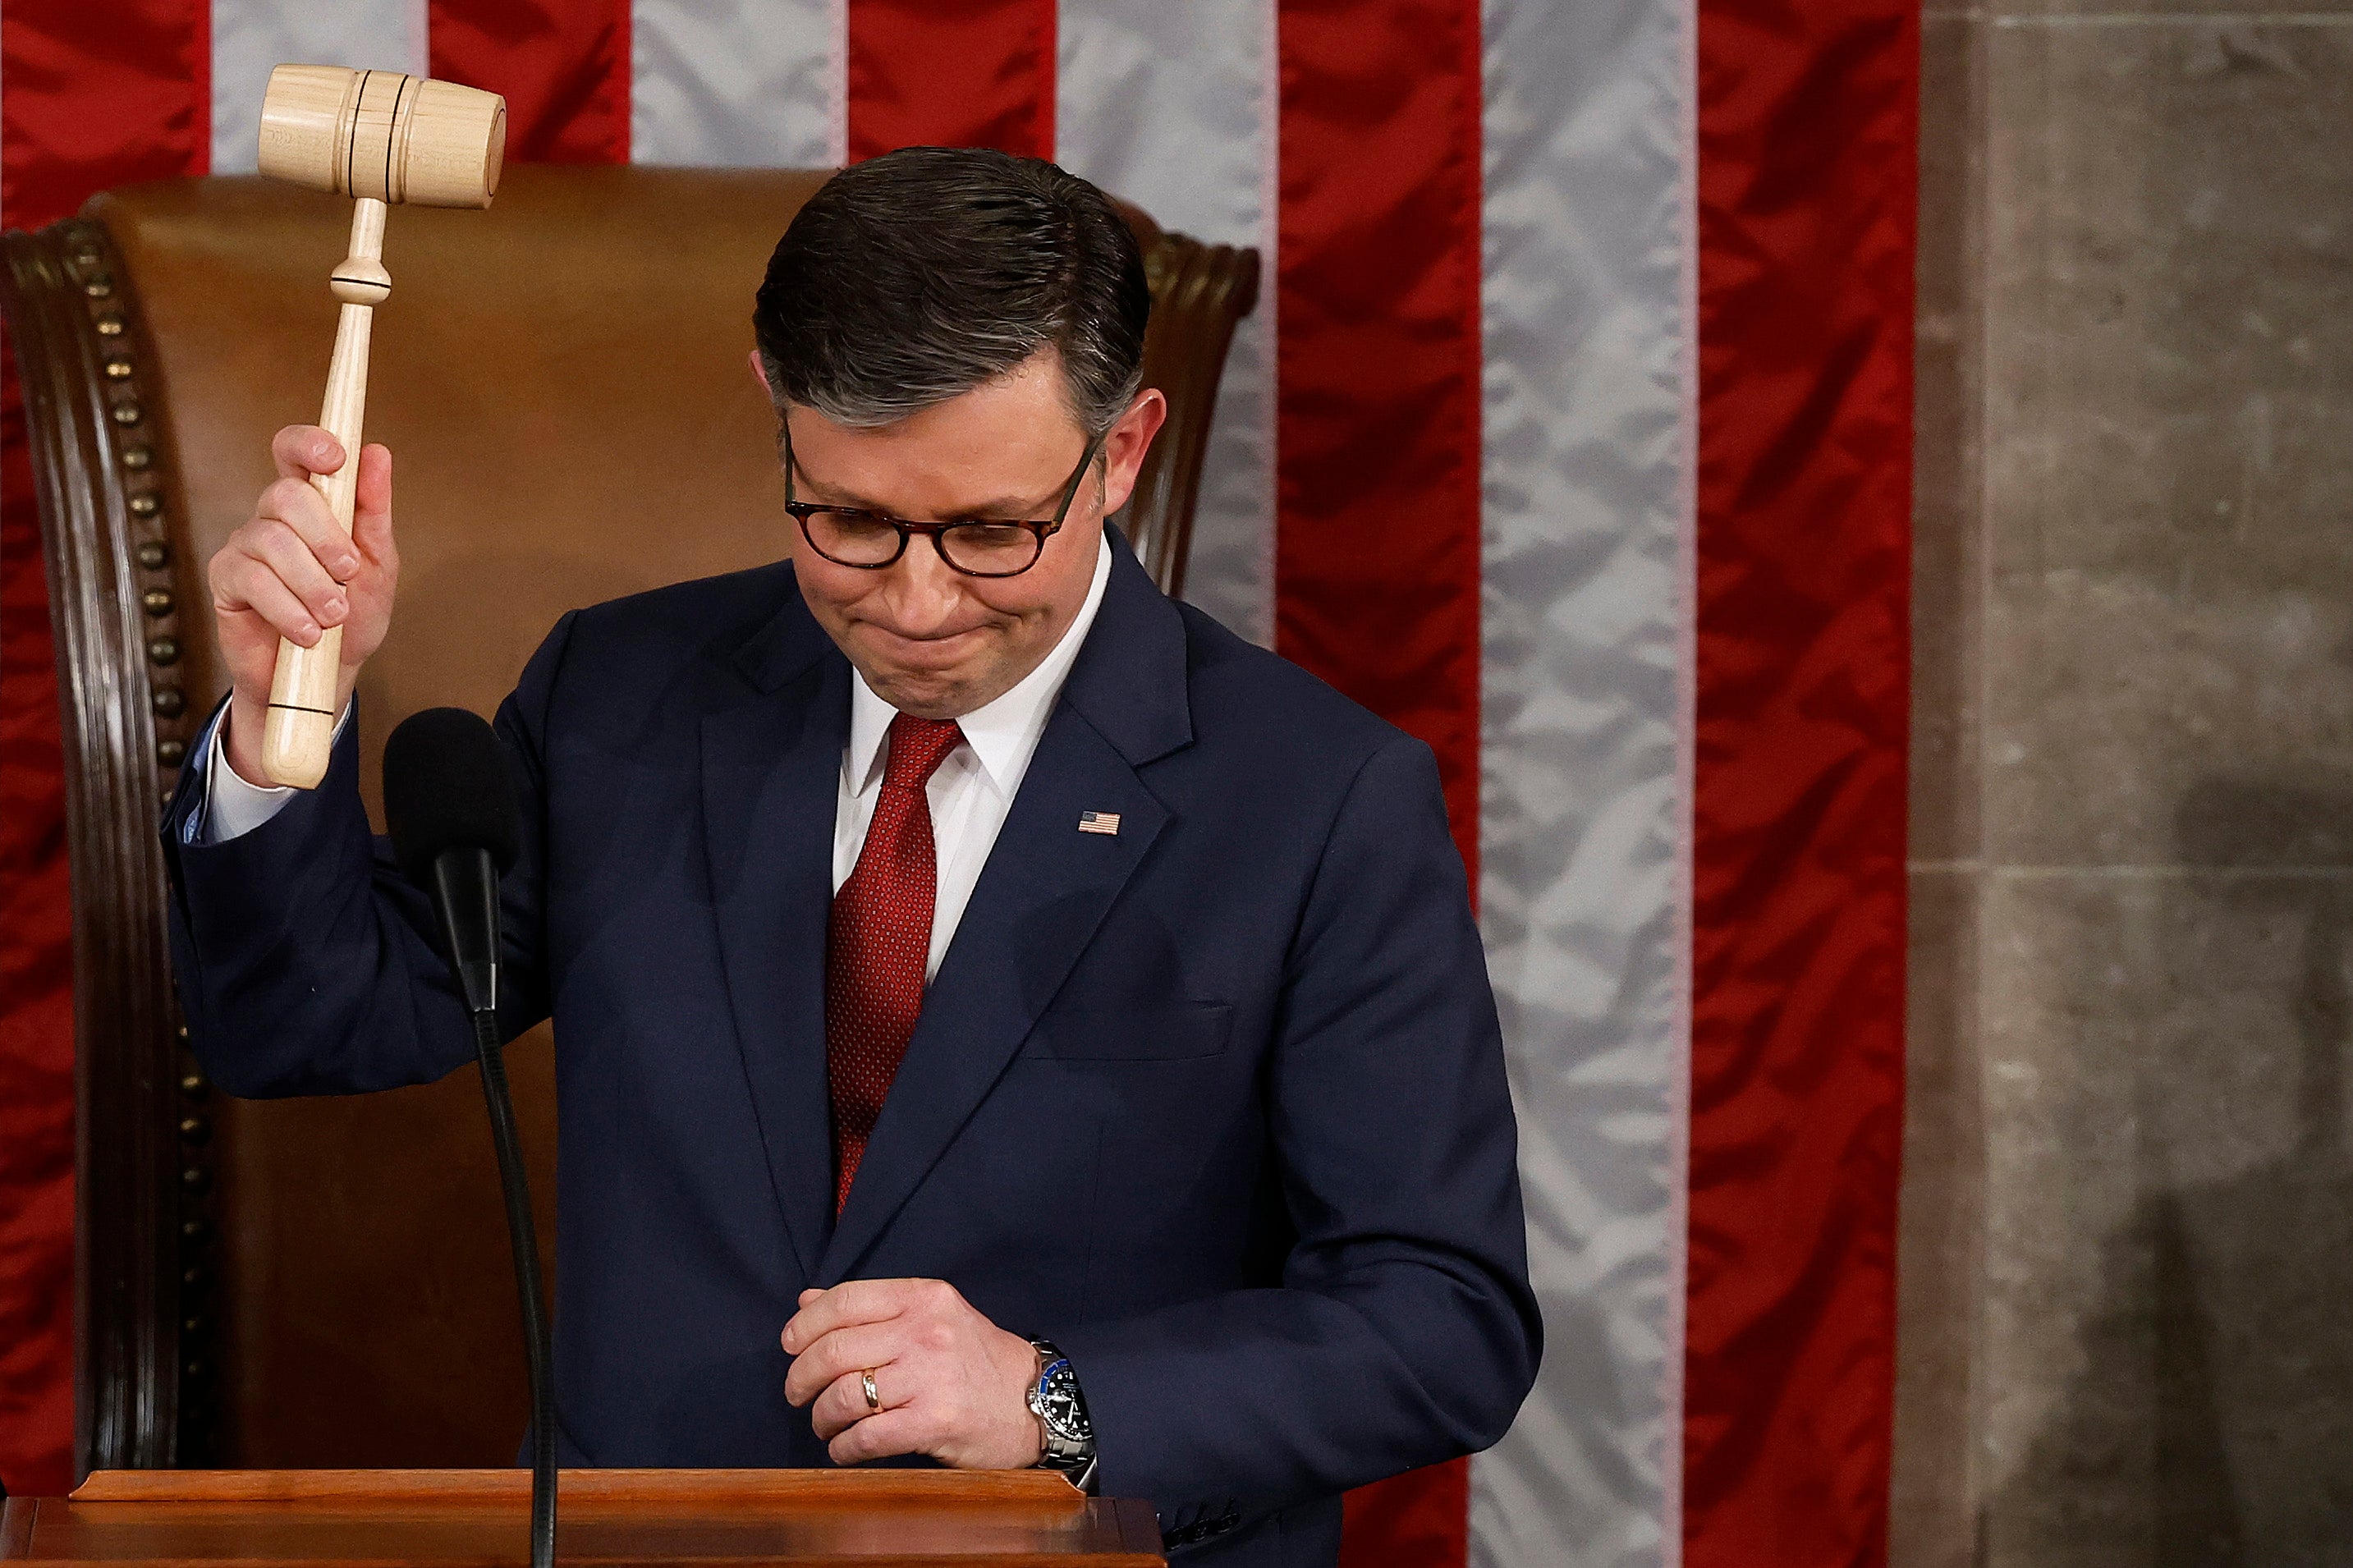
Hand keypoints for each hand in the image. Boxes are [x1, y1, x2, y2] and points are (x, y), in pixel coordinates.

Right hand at [206, 425, 397, 784]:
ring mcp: (244, 546)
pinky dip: (288, 609)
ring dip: (312, 585)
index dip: (309, 443)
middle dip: (326, 537)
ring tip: (334, 616)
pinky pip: (252, 581)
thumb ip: (374, 512)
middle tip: (349, 574)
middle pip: (287, 496)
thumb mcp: (378, 566)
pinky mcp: (225, 580)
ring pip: (273, 542)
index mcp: (311, 504)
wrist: (327, 673)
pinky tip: (308, 632)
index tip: (336, 458)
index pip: (294, 451)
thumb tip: (377, 454)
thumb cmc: (353, 615)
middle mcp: (272, 518)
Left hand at [781, 1278, 1044, 1468]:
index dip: (805, 1324)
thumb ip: (872, 1309)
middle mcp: (926, 1332)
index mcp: (923, 1298)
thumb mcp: (932, 1317)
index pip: (845, 1300)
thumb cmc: (975, 1360)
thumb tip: (806, 1301)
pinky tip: (844, 1448)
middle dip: (800, 1377)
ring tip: (825, 1424)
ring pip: (843, 1396)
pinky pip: (865, 1437)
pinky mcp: (934, 1422)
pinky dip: (842, 1447)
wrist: (1033, 1402)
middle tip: (797, 1393)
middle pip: (834, 1350)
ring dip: (821, 1417)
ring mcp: (930, 1377)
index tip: (790, 1344)